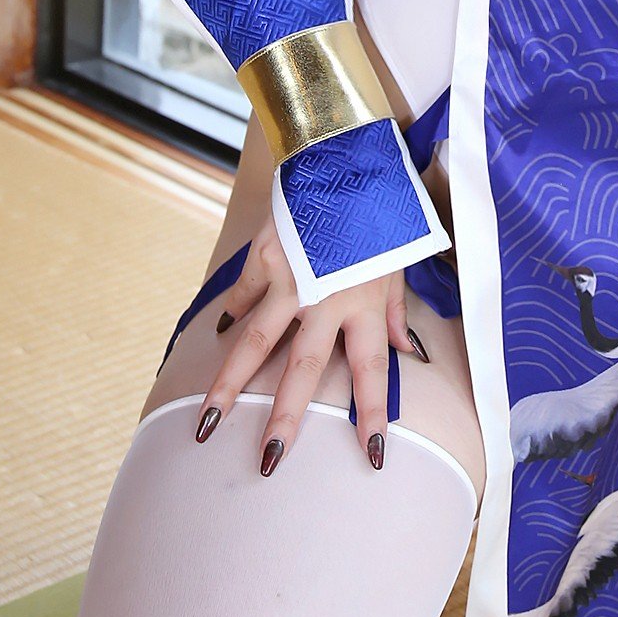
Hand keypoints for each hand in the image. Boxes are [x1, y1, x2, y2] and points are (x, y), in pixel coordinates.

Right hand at [194, 212, 426, 473]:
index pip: (372, 370)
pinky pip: (244, 296)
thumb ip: (398, 312)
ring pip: (255, 341)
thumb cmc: (380, 213)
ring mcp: (291, 276)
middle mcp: (328, 295)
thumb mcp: (400, 261)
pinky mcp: (264, 255)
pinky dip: (232, 315)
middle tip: (269, 461)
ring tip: (207, 422)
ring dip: (231, 385)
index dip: (373, 413)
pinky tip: (217, 339)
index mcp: (367, 301)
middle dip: (285, 418)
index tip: (372, 456)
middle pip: (303, 368)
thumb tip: (410, 355)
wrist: (343, 155)